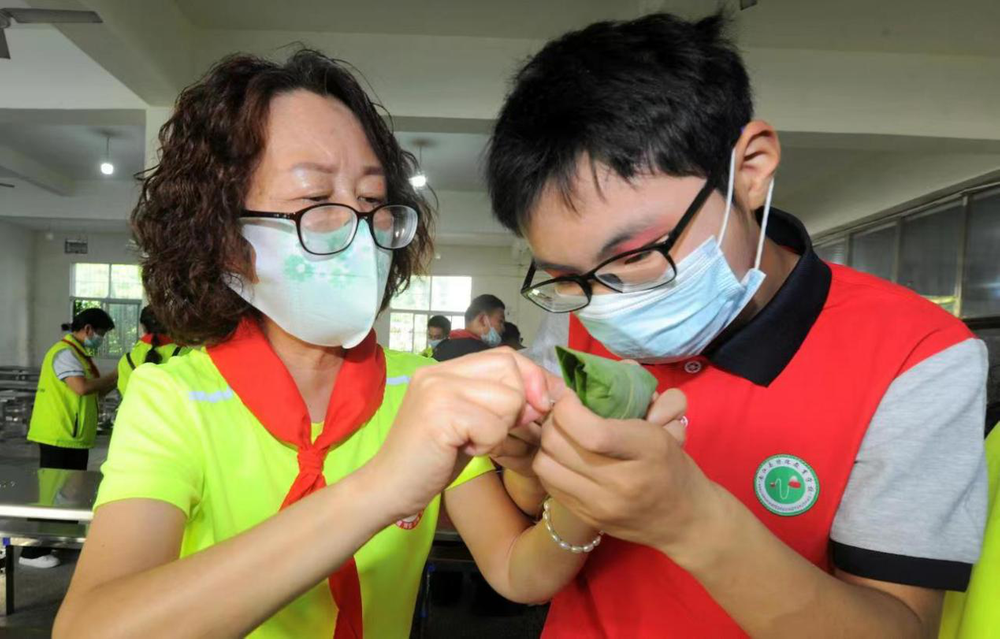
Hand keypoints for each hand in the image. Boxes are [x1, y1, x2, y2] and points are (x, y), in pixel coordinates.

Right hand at [367, 348, 552, 519]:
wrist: (387, 488)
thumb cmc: (430, 460)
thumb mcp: (468, 422)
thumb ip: (497, 401)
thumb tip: (544, 396)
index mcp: (444, 369)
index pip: (505, 355)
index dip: (531, 379)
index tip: (538, 407)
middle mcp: (439, 372)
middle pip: (511, 369)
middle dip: (519, 405)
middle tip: (493, 431)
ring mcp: (437, 389)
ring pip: (509, 399)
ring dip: (500, 429)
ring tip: (472, 441)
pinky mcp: (440, 414)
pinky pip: (494, 425)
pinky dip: (488, 444)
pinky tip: (462, 450)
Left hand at [532, 388, 716, 554]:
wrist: (684, 520)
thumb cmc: (672, 465)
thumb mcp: (665, 425)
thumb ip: (636, 394)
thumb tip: (599, 371)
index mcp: (647, 450)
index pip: (592, 431)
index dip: (568, 407)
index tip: (571, 395)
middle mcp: (622, 482)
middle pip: (559, 444)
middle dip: (553, 419)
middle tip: (564, 411)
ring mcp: (601, 505)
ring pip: (545, 464)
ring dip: (547, 442)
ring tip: (561, 433)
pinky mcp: (585, 517)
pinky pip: (548, 483)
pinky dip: (550, 463)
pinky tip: (564, 456)